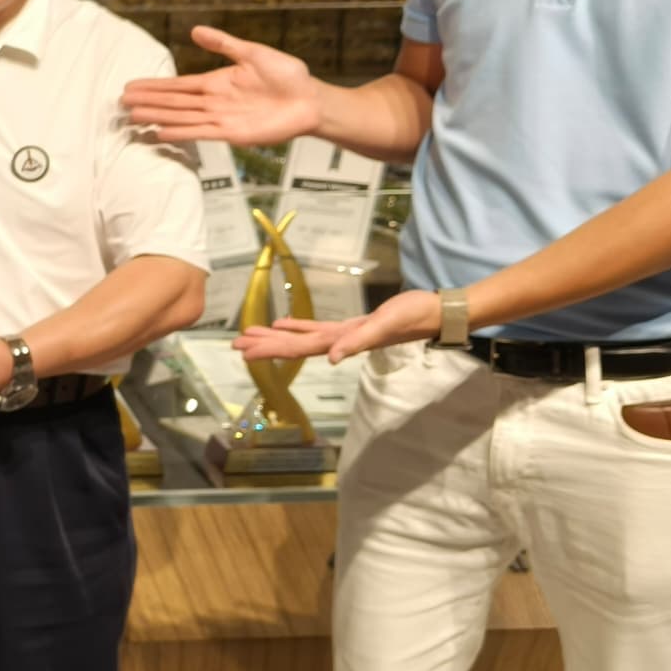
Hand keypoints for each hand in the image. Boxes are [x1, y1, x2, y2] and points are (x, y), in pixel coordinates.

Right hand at [122, 25, 323, 146]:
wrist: (311, 101)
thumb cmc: (288, 76)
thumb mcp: (254, 53)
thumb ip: (223, 44)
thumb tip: (196, 31)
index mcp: (218, 81)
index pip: (178, 84)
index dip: (155, 86)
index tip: (132, 86)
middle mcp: (215, 101)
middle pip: (174, 102)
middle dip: (148, 102)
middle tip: (122, 104)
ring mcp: (222, 118)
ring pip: (182, 118)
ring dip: (158, 118)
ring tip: (134, 118)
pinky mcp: (233, 134)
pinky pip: (201, 133)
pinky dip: (181, 133)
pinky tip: (162, 133)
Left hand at [234, 290, 440, 363]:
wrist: (435, 312)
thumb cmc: (413, 316)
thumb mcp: (384, 325)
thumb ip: (359, 342)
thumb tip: (332, 358)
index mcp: (342, 342)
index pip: (298, 349)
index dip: (270, 350)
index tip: (244, 351)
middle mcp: (338, 342)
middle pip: (293, 346)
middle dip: (264, 346)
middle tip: (234, 344)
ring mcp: (344, 335)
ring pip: (302, 338)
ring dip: (276, 338)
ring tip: (249, 335)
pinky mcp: (352, 326)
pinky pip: (318, 329)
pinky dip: (299, 327)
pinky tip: (283, 324)